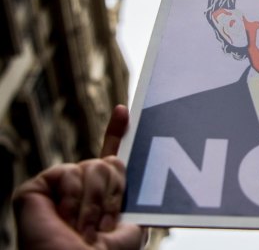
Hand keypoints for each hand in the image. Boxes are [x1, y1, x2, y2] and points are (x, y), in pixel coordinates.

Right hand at [13, 105, 143, 249]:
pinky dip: (73, 198)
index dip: (116, 132)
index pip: (110, 158)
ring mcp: (60, 187)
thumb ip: (133, 195)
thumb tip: (138, 167)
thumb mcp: (131, 224)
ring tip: (85, 229)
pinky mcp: (38, 188)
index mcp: (103, 195)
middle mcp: (82, 188)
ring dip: (95, 202)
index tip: (123, 111)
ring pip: (94, 166)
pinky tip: (66, 219)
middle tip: (104, 224)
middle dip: (114, 192)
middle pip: (110, 162)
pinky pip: (69, 172)